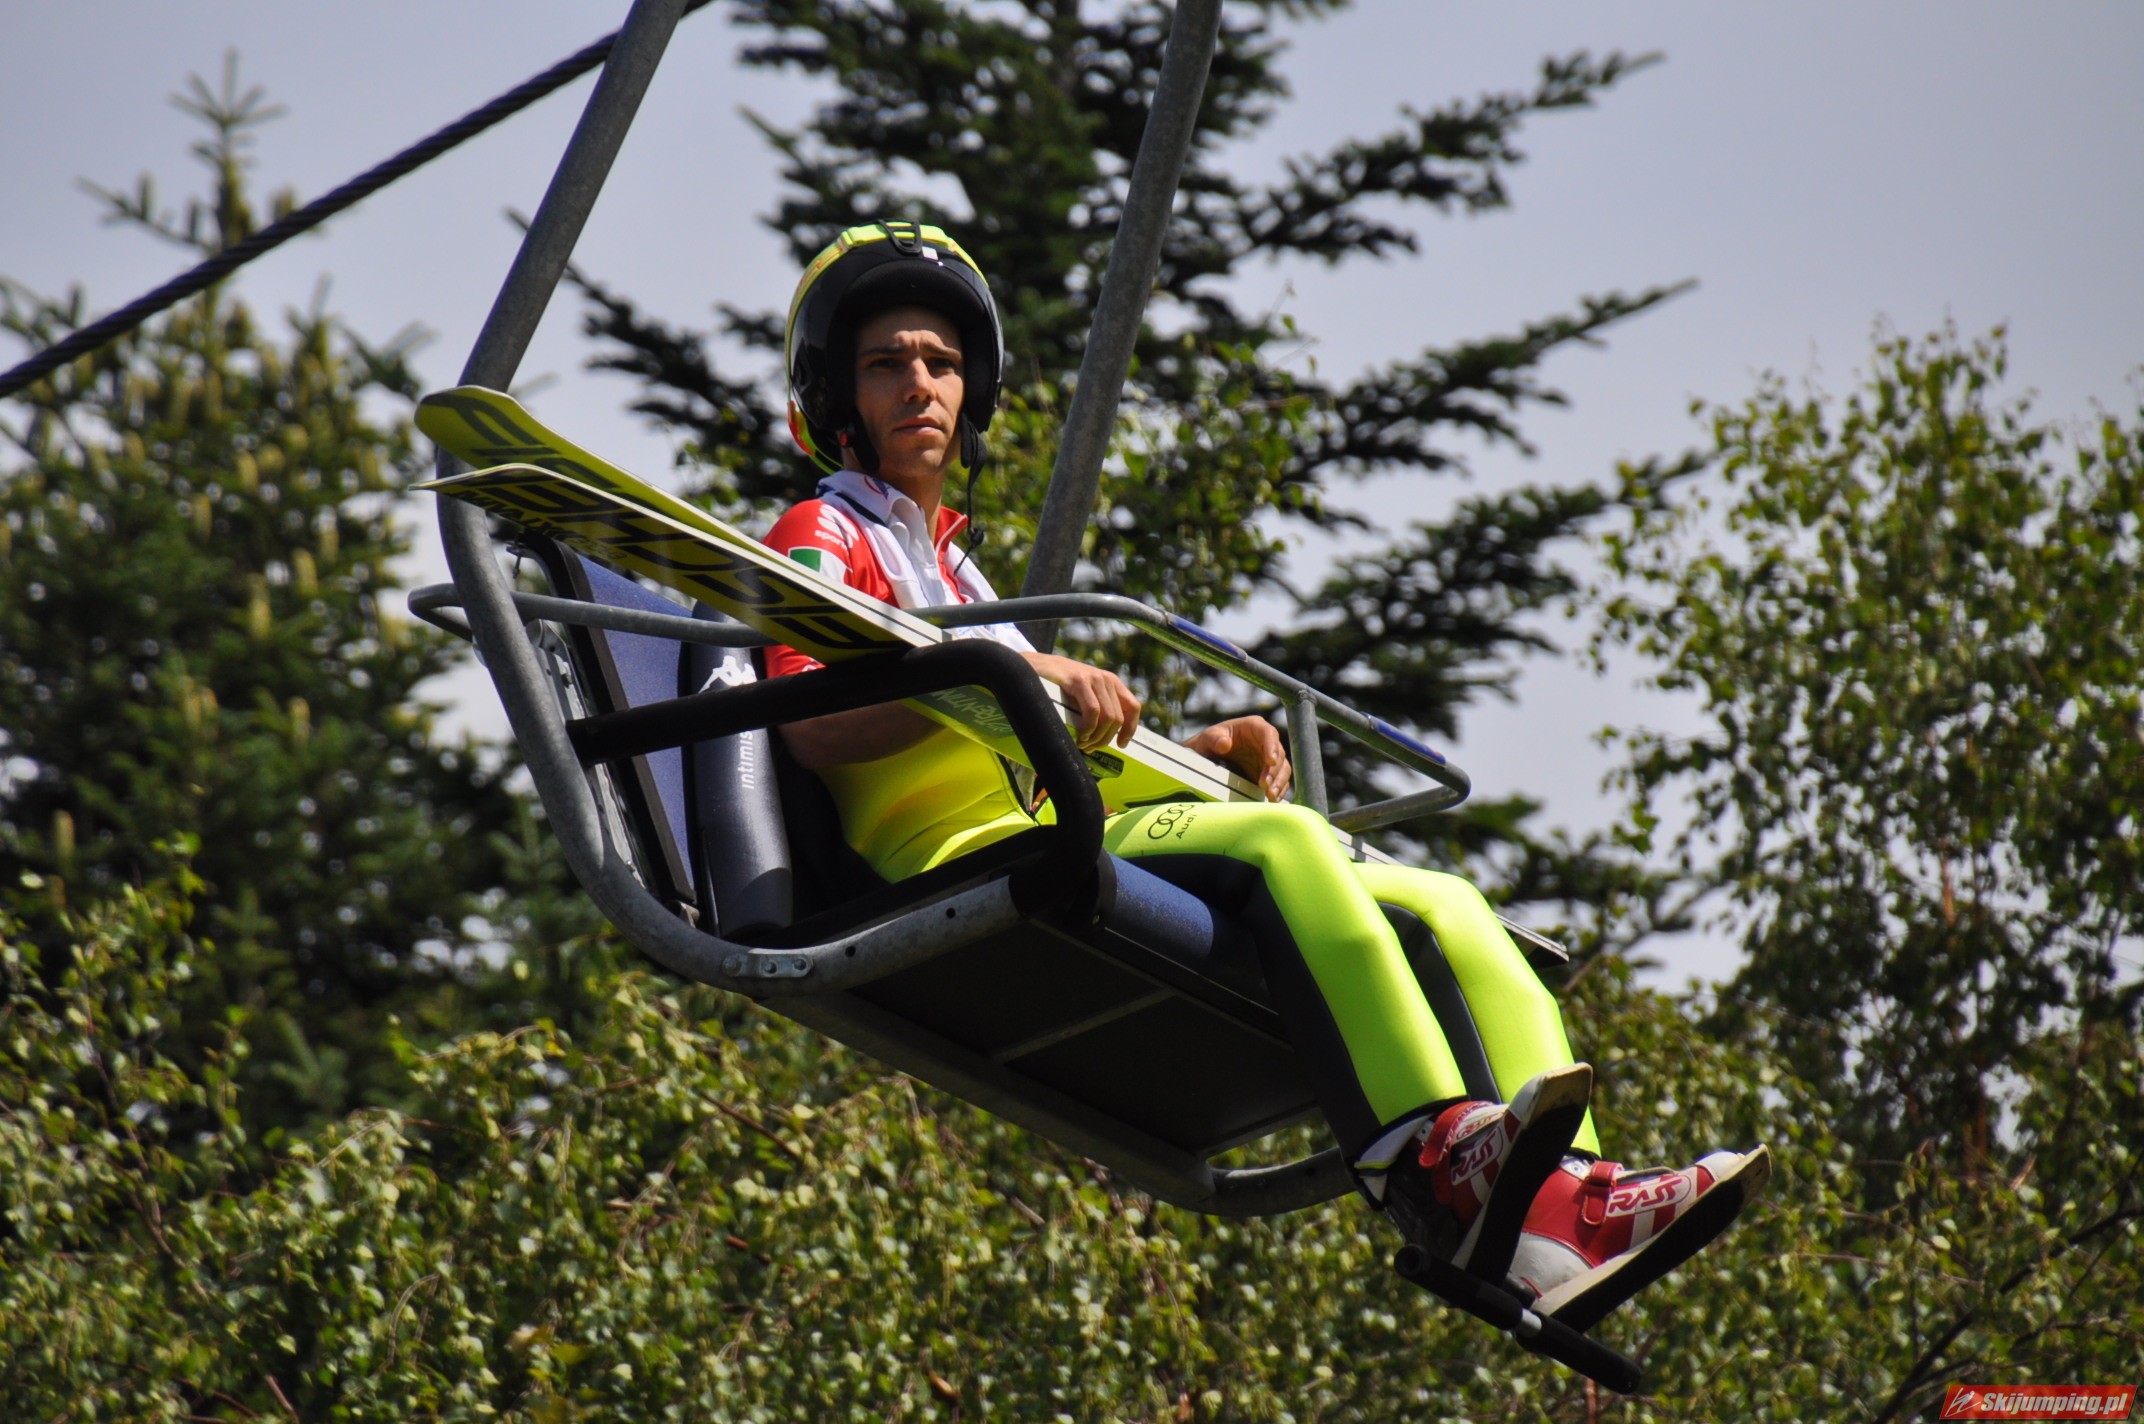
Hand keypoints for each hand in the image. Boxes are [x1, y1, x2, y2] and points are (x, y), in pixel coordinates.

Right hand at [1023, 652, 1141, 752]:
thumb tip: (1109, 735)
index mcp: (1112, 682)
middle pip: (1117, 718)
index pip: (1133, 707)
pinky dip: (1088, 728)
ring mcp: (1093, 678)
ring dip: (1096, 736)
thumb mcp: (1085, 693)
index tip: (1121, 744)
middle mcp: (1106, 679)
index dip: (1130, 729)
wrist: (1035, 665)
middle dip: (1105, 739)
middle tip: (1089, 748)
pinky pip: (1092, 711)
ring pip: (1107, 717)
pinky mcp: (1079, 680)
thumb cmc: (1059, 685)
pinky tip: (1080, 735)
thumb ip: (1099, 705)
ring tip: (1083, 744)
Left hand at [1185, 716, 1291, 801]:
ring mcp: (1268, 757)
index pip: (1268, 733)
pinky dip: (1279, 790)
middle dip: (1274, 771)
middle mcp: (1266, 741)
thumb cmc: (1210, 742)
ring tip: (1270, 795)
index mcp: (1254, 727)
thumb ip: (1213, 739)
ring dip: (1278, 782)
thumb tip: (1224, 744)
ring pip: (1282, 768)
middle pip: (1278, 754)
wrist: (1209, 757)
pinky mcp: (1269, 772)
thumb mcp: (1207, 738)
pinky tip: (1273, 799)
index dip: (1272, 747)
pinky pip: (1280, 780)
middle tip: (1264, 785)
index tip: (1271, 761)